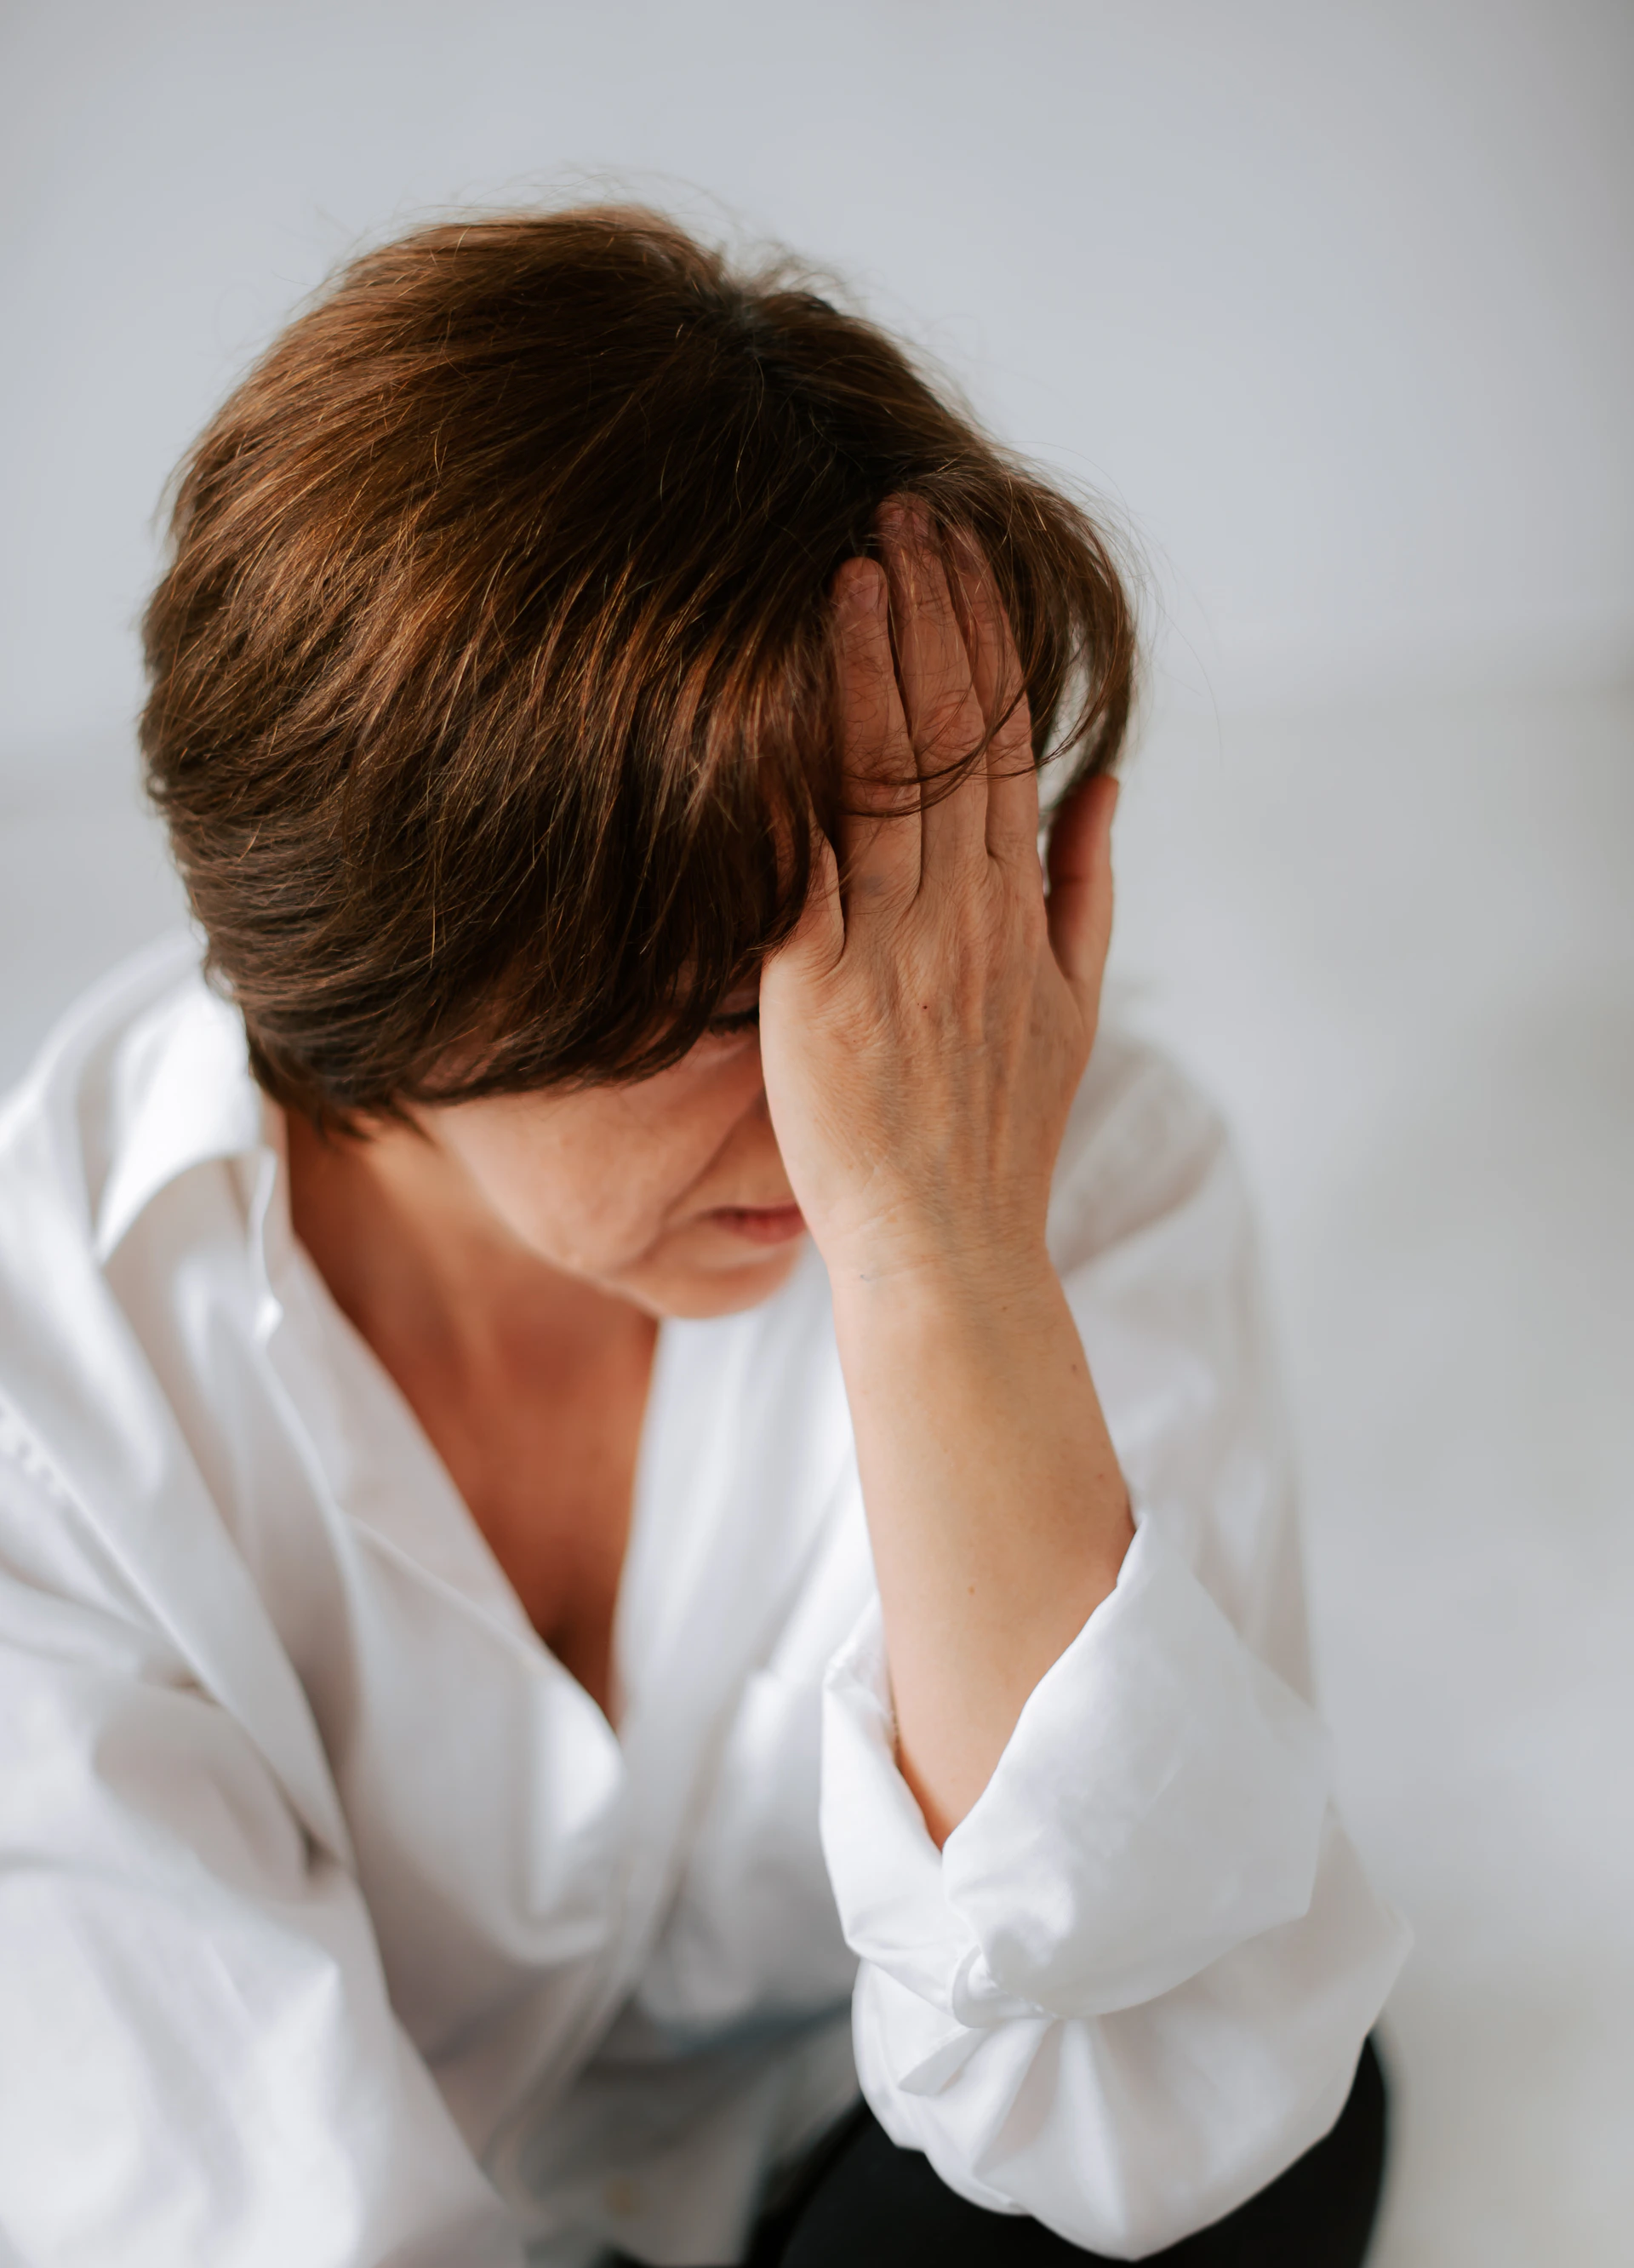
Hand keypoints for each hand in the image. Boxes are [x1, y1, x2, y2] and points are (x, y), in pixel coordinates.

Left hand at [759, 501, 1117, 1292]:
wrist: (945, 1247)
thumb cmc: (1000, 1136)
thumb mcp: (1074, 1009)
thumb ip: (1087, 888)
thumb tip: (1102, 783)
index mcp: (1020, 910)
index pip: (1008, 746)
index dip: (988, 642)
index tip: (965, 558)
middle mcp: (963, 913)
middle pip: (953, 736)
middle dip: (932, 616)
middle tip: (905, 514)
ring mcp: (891, 947)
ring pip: (888, 777)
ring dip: (872, 661)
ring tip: (854, 563)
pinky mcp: (816, 988)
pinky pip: (806, 861)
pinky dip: (796, 774)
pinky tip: (776, 694)